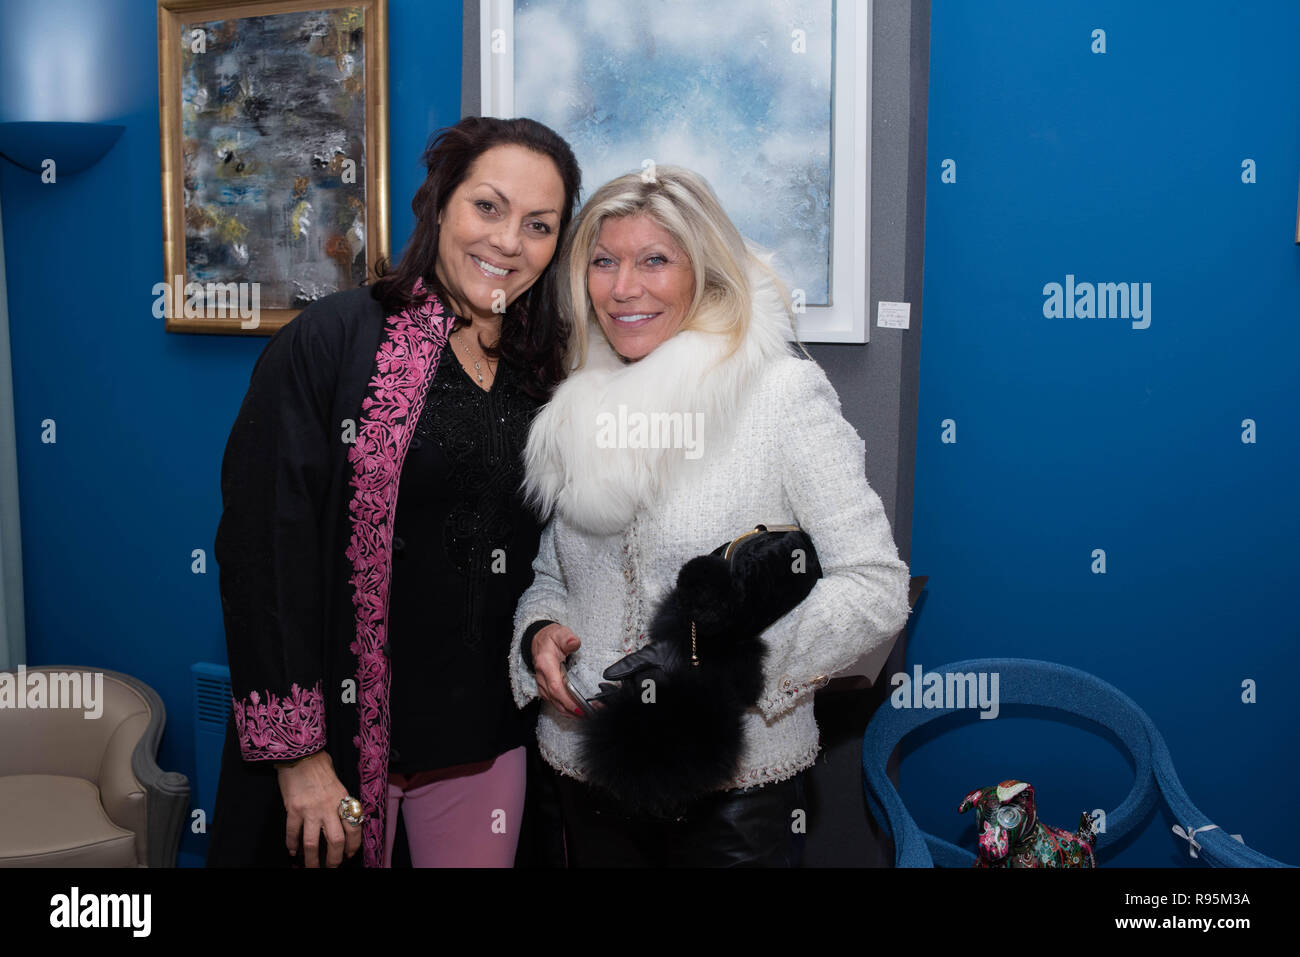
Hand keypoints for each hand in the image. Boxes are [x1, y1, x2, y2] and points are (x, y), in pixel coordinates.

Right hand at [275, 751, 360, 867]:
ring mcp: (310, 810)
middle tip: (332, 868)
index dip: (354, 845)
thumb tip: (343, 818)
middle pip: (336, 841)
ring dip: (312, 860)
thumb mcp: (338, 783)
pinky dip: (292, 845)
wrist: (301, 754)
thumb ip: (340, 801)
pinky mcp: (293, 810)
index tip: (350, 854)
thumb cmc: (320, 765)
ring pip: (312, 843)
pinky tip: (292, 852)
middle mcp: (329, 807)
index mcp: (343, 799)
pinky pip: (293, 833)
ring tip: (311, 868)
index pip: (354, 827)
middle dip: (335, 859)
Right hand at [531, 623, 584, 717]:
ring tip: (587, 715)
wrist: (538, 640)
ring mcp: (542, 684)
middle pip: (556, 700)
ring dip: (570, 712)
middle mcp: (542, 677)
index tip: (580, 707)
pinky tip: (577, 712)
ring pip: (555, 704)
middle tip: (590, 714)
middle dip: (573, 710)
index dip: (567, 700)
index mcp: (546, 664)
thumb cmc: (551, 638)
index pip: (556, 687)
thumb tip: (574, 643)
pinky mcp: (545, 688)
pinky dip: (566, 709)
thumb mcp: (560, 633)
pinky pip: (555, 702)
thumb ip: (567, 638)